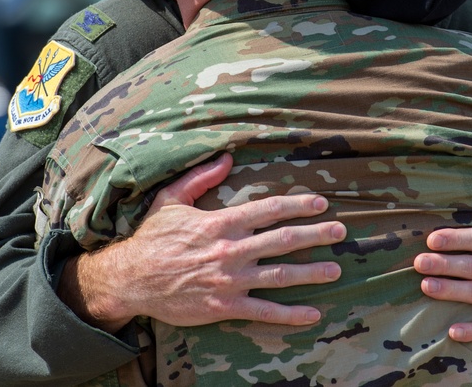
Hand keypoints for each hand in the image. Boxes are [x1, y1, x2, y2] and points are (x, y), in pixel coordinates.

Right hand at [60, 153, 345, 332]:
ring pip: (280, 275)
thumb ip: (200, 177)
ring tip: (335, 270)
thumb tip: (227, 157)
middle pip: (282, 240)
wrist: (131, 280)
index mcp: (220, 223)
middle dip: (315, 235)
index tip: (320, 203)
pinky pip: (263, 311)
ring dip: (311, 273)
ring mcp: (230, 281)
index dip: (297, 205)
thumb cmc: (152, 238)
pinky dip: (289, 314)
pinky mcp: (224, 307)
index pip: (268, 210)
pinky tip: (311, 314)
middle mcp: (230, 250)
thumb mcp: (171, 199)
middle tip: (340, 232)